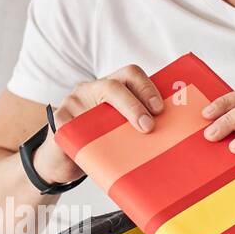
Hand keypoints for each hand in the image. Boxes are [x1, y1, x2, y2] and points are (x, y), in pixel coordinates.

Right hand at [32, 65, 164, 185]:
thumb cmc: (101, 143)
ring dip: (113, 124)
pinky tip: (94, 150)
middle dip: (134, 105)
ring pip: (94, 108)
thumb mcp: (122, 130)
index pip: (131, 75)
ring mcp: (73, 102)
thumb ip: (140, 126)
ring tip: (126, 141)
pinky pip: (74, 128)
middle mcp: (92, 89)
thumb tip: (175, 137)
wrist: (64, 158)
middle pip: (114, 86)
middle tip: (147, 126)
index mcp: (112, 87)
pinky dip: (86, 140)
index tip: (159, 109)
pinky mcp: (59, 120)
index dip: (147, 88)